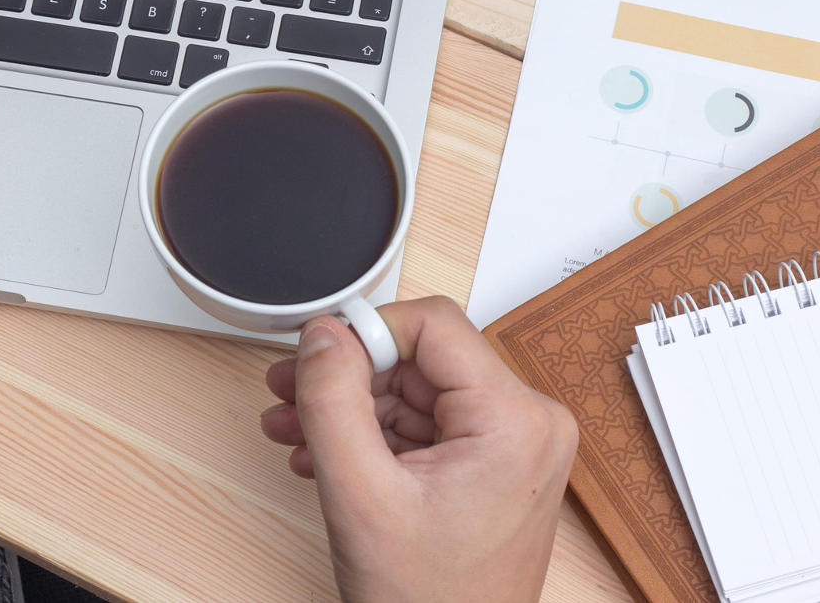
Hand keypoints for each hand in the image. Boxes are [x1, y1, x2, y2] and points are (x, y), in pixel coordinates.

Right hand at [260, 297, 576, 602]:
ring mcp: (512, 446)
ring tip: (296, 428)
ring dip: (351, 408)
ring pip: (416, 391)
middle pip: (421, 358)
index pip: (433, 325)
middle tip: (290, 391)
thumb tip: (323, 333)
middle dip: (349, 377)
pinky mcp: (493, 465)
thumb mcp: (361, 494)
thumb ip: (333, 401)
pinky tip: (326, 454)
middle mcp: (528, 423)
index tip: (315, 354)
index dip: (366, 332)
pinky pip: (425, 424)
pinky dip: (374, 435)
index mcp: (515, 421)